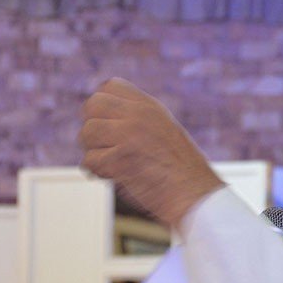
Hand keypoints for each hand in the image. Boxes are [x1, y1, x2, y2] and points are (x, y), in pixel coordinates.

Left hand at [79, 77, 222, 225]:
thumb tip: (104, 120)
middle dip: (93, 128)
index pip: (110, 87)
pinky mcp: (119, 160)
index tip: (111, 126)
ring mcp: (128, 135)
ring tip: (115, 166)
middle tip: (107, 147)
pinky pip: (89, 161)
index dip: (103, 107)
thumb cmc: (183, 172)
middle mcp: (138, 116)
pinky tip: (117, 178)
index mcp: (150, 107)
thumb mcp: (165, 131)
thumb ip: (138, 119)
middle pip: (92, 106)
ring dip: (94, 152)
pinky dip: (98, 173)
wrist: (196, 196)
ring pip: (86, 133)